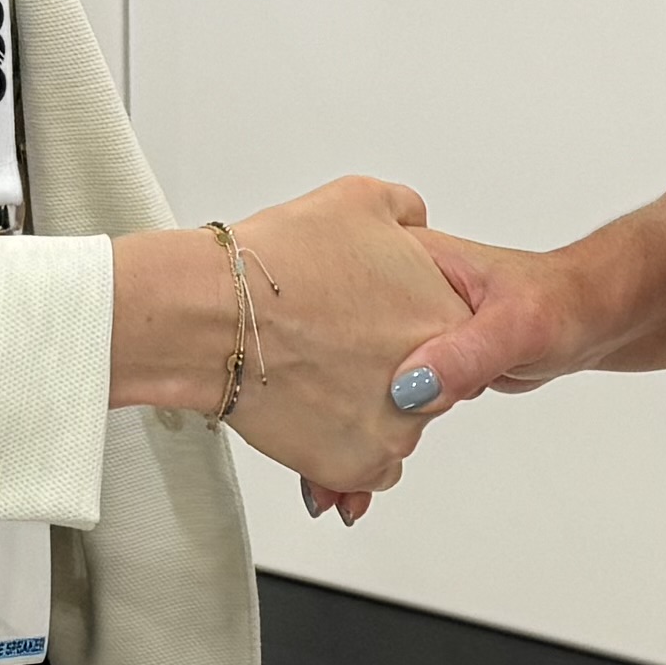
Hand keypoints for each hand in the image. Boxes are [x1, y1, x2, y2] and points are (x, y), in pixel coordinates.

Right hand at [219, 175, 459, 504]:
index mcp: (444, 315)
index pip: (450, 329)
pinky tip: (313, 410)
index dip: (407, 320)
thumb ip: (405, 211)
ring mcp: (396, 428)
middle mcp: (433, 380)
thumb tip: (411, 223)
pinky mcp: (357, 464)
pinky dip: (344, 446)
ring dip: (362, 408)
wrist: (215, 316)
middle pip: (424, 381)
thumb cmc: (279, 262)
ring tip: (313, 372)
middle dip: (386, 367)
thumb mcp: (360, 198)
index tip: (374, 317)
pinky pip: (366, 465)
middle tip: (335, 342)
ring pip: (394, 425)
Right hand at [287, 230, 598, 525]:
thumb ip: (469, 353)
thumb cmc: (557, 300)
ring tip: (324, 491)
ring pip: (348, 390)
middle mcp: (390, 297)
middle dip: (314, 411)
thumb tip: (413, 387)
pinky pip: (374, 409)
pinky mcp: (410, 369)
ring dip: (333, 439)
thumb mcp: (518, 324)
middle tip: (308, 467)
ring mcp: (397, 337)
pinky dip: (361, 446)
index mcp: (405, 263)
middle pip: (332, 356)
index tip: (291, 387)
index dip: (309, 339)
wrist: (581, 318)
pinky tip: (348, 484)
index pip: (337, 297)